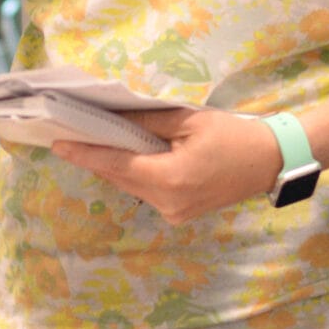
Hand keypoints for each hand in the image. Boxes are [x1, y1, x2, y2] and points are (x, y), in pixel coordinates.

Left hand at [52, 109, 283, 223]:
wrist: (270, 162)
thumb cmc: (234, 135)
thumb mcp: (189, 120)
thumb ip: (148, 119)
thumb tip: (114, 115)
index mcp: (169, 178)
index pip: (116, 164)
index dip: (85, 154)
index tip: (58, 145)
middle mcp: (166, 202)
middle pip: (120, 177)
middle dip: (95, 157)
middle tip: (69, 136)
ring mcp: (173, 213)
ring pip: (131, 186)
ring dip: (114, 165)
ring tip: (92, 142)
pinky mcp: (179, 213)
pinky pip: (146, 191)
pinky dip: (134, 174)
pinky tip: (125, 156)